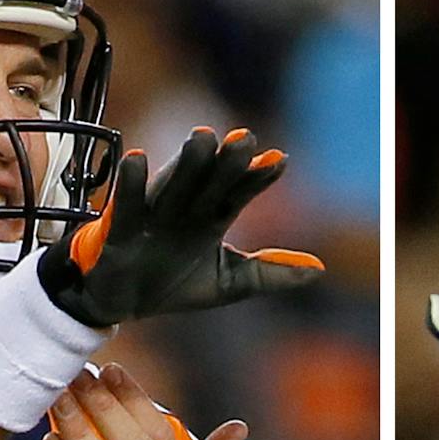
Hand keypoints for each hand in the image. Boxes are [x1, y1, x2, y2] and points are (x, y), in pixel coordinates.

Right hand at [37, 127, 323, 326]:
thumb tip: (319, 270)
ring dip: (187, 163)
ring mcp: (152, 216)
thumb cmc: (171, 283)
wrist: (119, 304)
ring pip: (173, 185)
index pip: (238, 193)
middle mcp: (184, 209)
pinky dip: (131, 184)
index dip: (257, 178)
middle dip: (227, 162)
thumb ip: (269, 273)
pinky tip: (139, 158)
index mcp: (210, 218)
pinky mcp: (120, 229)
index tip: (280, 161)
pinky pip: (126, 204)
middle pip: (210, 182)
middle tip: (245, 138)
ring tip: (203, 136)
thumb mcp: (227, 284)